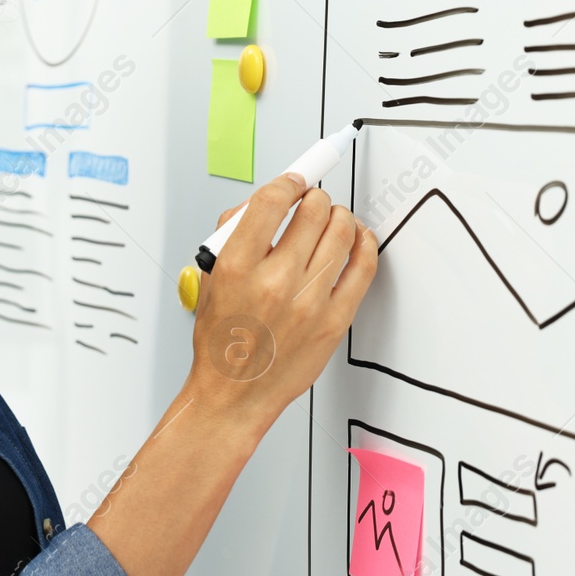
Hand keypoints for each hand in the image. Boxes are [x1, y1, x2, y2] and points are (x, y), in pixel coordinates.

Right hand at [187, 173, 377, 425]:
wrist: (234, 394)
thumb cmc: (222, 342)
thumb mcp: (210, 279)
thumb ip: (235, 235)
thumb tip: (268, 204)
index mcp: (236, 267)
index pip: (270, 202)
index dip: (287, 182)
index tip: (293, 181)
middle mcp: (274, 281)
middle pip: (312, 211)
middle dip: (314, 197)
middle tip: (312, 201)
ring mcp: (309, 302)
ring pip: (342, 232)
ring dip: (339, 216)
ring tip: (334, 218)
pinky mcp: (335, 321)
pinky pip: (363, 267)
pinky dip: (364, 244)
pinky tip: (357, 239)